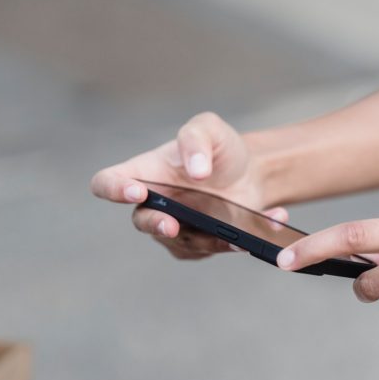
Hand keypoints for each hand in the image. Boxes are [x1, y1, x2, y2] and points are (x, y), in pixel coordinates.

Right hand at [90, 112, 286, 258]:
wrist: (251, 173)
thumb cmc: (220, 148)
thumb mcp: (209, 129)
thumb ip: (196, 139)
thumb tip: (194, 171)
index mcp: (145, 173)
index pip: (108, 183)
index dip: (113, 190)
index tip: (135, 191)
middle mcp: (154, 205)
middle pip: (142, 222)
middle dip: (157, 225)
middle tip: (173, 225)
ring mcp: (176, 229)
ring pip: (182, 242)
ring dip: (211, 237)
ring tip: (243, 226)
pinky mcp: (200, 246)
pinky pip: (214, 250)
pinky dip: (242, 240)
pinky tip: (271, 221)